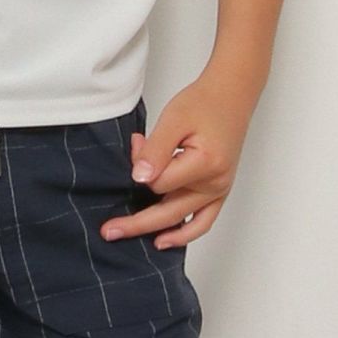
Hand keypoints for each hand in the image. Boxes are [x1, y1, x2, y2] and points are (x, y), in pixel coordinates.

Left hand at [101, 62, 261, 248]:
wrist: (230, 96)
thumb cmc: (203, 103)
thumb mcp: (174, 118)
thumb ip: (155, 150)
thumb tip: (139, 178)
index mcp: (205, 164)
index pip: (160, 183)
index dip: (141, 168)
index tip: (138, 144)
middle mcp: (215, 184)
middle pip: (168, 212)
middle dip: (135, 222)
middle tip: (107, 231)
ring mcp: (218, 192)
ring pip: (183, 222)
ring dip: (154, 231)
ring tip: (125, 236)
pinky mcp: (218, 193)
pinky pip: (202, 223)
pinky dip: (183, 235)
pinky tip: (162, 241)